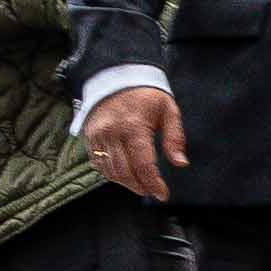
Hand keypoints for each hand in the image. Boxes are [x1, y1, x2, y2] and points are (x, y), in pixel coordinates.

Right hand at [83, 82, 186, 199]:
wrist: (117, 76)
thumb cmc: (146, 95)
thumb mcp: (168, 110)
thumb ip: (175, 137)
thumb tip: (180, 163)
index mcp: (133, 126)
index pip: (143, 165)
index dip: (153, 183)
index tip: (163, 194)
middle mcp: (111, 133)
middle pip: (125, 172)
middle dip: (140, 186)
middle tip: (152, 191)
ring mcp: (97, 136)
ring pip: (110, 171)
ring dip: (126, 183)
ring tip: (141, 185)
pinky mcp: (90, 137)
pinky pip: (98, 164)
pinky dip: (111, 174)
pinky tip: (124, 175)